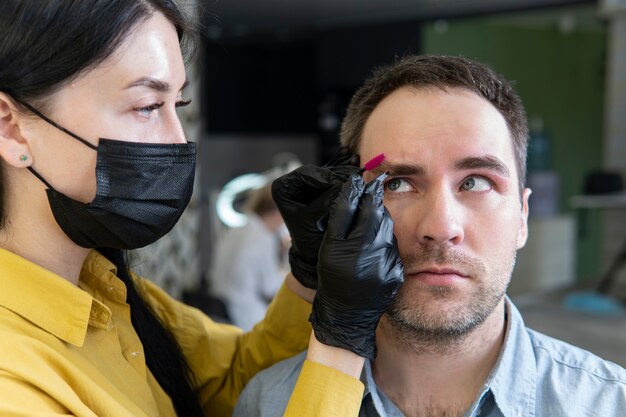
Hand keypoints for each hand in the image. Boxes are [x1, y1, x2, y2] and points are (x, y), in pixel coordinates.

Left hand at [271, 148, 358, 288]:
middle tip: (359, 177)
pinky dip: (347, 177)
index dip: (327, 177)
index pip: (307, 174)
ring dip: (347, 175)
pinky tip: (358, 173)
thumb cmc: (310, 240)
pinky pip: (336, 177)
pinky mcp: (321, 186)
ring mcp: (308, 183)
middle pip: (320, 171)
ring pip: (330, 173)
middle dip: (340, 176)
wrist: (315, 254)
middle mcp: (294, 181)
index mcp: (283, 187)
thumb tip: (347, 183)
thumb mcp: (316, 220)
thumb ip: (329, 201)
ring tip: (362, 176)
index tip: (345, 183)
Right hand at [310, 173, 403, 359]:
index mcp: (358, 246)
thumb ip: (342, 216)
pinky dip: (383, 242)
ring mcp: (391, 265)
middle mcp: (378, 255)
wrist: (346, 315)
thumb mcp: (329, 246)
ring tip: (366, 224)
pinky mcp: (398, 273)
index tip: (365, 181)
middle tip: (367, 196)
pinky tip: (372, 248)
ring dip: (379, 223)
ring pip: (389, 232)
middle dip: (374, 206)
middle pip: (382, 218)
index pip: (369, 208)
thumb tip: (354, 188)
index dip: (367, 193)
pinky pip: (393, 248)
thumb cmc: (332, 278)